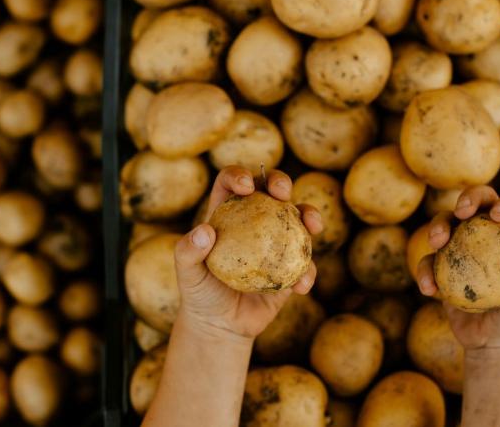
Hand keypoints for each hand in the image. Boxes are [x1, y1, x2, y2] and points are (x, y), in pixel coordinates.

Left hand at [173, 166, 322, 340]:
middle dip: (281, 182)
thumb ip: (188, 252)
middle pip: (271, 190)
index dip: (240, 175)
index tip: (246, 186)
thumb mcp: (187, 274)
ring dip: (311, 215)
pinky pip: (306, 263)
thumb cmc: (200, 294)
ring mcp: (277, 242)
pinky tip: (302, 285)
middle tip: (282, 194)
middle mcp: (255, 221)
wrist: (221, 325)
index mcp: (228, 214)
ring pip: (299, 218)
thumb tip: (206, 230)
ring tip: (312, 226)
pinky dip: (308, 272)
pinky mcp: (291, 267)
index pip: (232, 183)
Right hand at [415, 186, 499, 353]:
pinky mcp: (443, 268)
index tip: (498, 215)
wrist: (495, 345)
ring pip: (448, 223)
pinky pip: (429, 261)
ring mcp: (465, 249)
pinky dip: (424, 270)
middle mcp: (492, 236)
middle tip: (462, 211)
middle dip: (469, 197)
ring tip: (436, 243)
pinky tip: (428, 288)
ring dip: (437, 226)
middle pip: (480, 203)